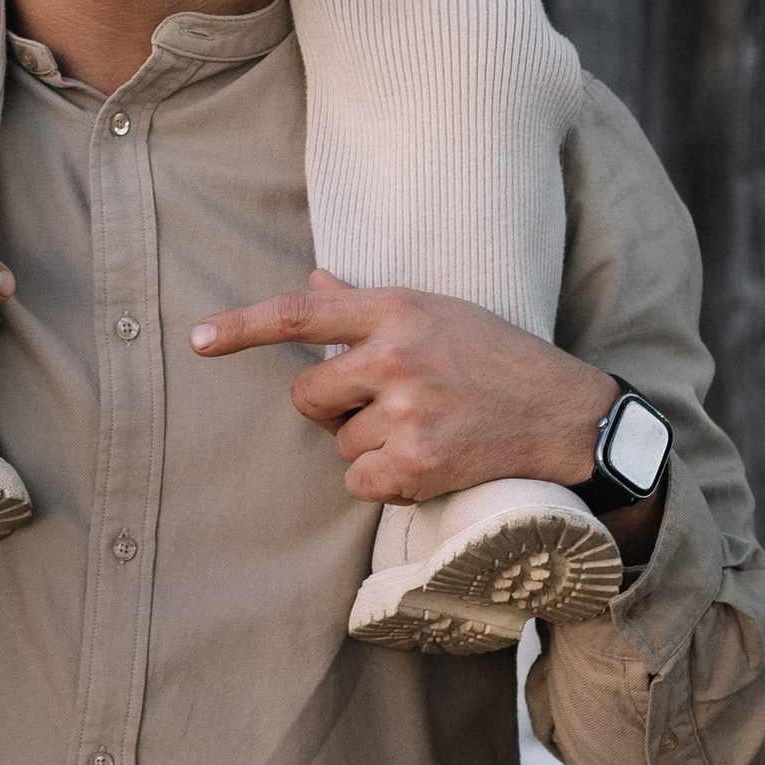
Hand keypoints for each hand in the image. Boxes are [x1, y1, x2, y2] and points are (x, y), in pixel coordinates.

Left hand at [190, 270, 617, 505]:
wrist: (566, 416)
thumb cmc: (497, 356)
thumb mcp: (436, 310)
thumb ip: (367, 304)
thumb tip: (314, 283)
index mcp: (395, 309)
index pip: (299, 315)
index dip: (241, 327)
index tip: (197, 339)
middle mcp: (395, 358)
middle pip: (307, 396)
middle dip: (329, 408)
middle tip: (379, 403)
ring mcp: (407, 414)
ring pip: (339, 444)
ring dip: (367, 444)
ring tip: (423, 427)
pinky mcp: (419, 465)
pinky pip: (361, 482)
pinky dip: (383, 480)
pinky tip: (424, 461)